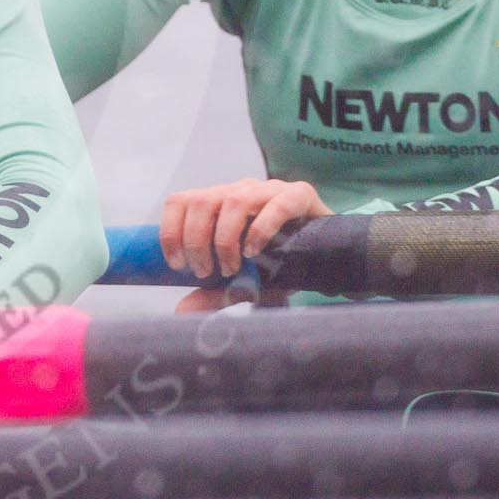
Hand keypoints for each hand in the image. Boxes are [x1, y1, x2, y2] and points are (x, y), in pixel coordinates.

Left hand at [160, 178, 330, 280]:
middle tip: (203, 272)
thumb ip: (215, 293)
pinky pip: (277, 204)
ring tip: (230, 267)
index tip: (177, 263)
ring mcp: (269, 189)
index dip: (171, 230)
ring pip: (234, 200)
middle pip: (201, 201)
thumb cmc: (279, 266)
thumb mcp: (242, 283)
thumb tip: (181, 309)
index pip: (180, 201)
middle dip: (196, 240)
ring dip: (225, 238)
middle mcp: (240, 190)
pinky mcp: (300, 194)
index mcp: (219, 202)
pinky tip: (255, 252)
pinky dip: (261, 229)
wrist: (326, 260)